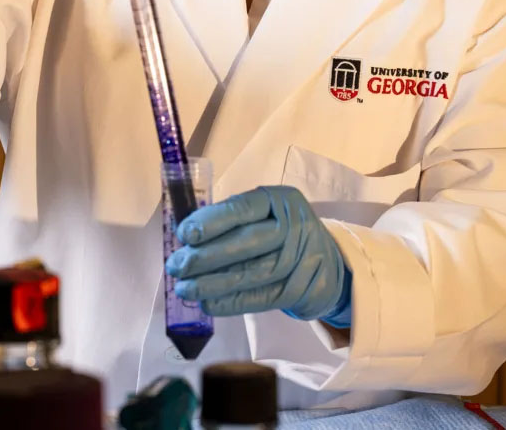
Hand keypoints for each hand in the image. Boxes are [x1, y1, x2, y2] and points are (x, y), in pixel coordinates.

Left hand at [164, 186, 351, 325]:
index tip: (184, 235)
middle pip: (246, 242)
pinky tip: (208, 304)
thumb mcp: (266, 215)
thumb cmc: (283, 234)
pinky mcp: (300, 289)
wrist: (328, 263)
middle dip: (206, 256)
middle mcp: (295, 226)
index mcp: (281, 201)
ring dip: (213, 283)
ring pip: (252, 273)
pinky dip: (232, 303)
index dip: (211, 222)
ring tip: (185, 289)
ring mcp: (301, 259)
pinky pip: (261, 298)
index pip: (242, 209)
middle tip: (176, 266)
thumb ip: (232, 221)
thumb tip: (186, 241)